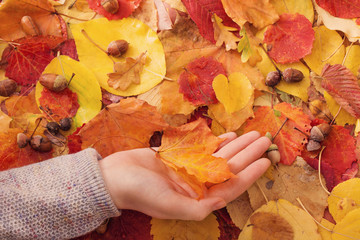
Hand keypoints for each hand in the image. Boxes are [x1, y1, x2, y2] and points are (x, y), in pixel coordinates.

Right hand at [98, 131, 270, 220]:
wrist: (114, 176)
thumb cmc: (139, 192)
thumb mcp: (168, 205)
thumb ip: (196, 208)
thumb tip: (222, 203)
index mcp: (197, 198)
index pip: (231, 186)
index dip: (250, 174)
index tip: (265, 161)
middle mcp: (197, 184)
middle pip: (229, 168)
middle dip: (247, 154)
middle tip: (264, 140)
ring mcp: (190, 169)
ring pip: (219, 156)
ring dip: (236, 146)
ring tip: (253, 135)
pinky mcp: (180, 156)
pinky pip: (204, 148)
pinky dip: (217, 142)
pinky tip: (230, 136)